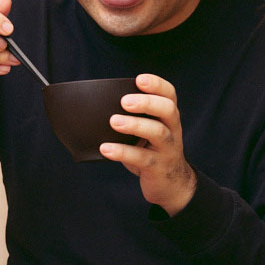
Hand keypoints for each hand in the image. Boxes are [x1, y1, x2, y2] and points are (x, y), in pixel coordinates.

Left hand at [100, 74, 195, 214]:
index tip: (139, 80)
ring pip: (157, 133)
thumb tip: (92, 105)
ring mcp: (168, 149)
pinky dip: (122, 152)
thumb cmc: (150, 150)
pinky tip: (105, 149)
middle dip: (147, 103)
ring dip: (135, 125)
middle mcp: (173, 130)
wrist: (170, 184)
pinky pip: (142, 158)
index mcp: (169, 117)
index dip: (157, 85)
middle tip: (124, 101)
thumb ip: (131, 117)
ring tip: (114, 121)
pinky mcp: (158, 168)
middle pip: (168, 110)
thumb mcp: (147, 130)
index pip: (169, 94)